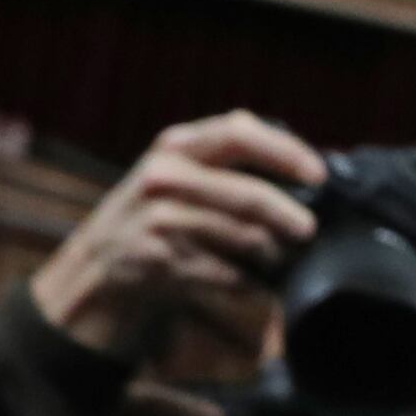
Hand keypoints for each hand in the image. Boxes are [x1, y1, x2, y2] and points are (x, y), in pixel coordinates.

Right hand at [31, 109, 323, 354]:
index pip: (239, 132)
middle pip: (247, 194)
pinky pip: (225, 273)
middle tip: (310, 230)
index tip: (319, 173)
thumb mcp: (181, 174)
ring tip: (281, 260)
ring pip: (241, 237)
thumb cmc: (155, 216)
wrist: (97, 267)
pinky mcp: (158, 260)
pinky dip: (248, 282)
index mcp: (177, 145)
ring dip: (272, 254)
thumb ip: (230, 166)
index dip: (285, 151)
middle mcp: (164, 176)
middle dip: (288, 215)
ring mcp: (158, 220)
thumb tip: (309, 176)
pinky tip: (252, 283)